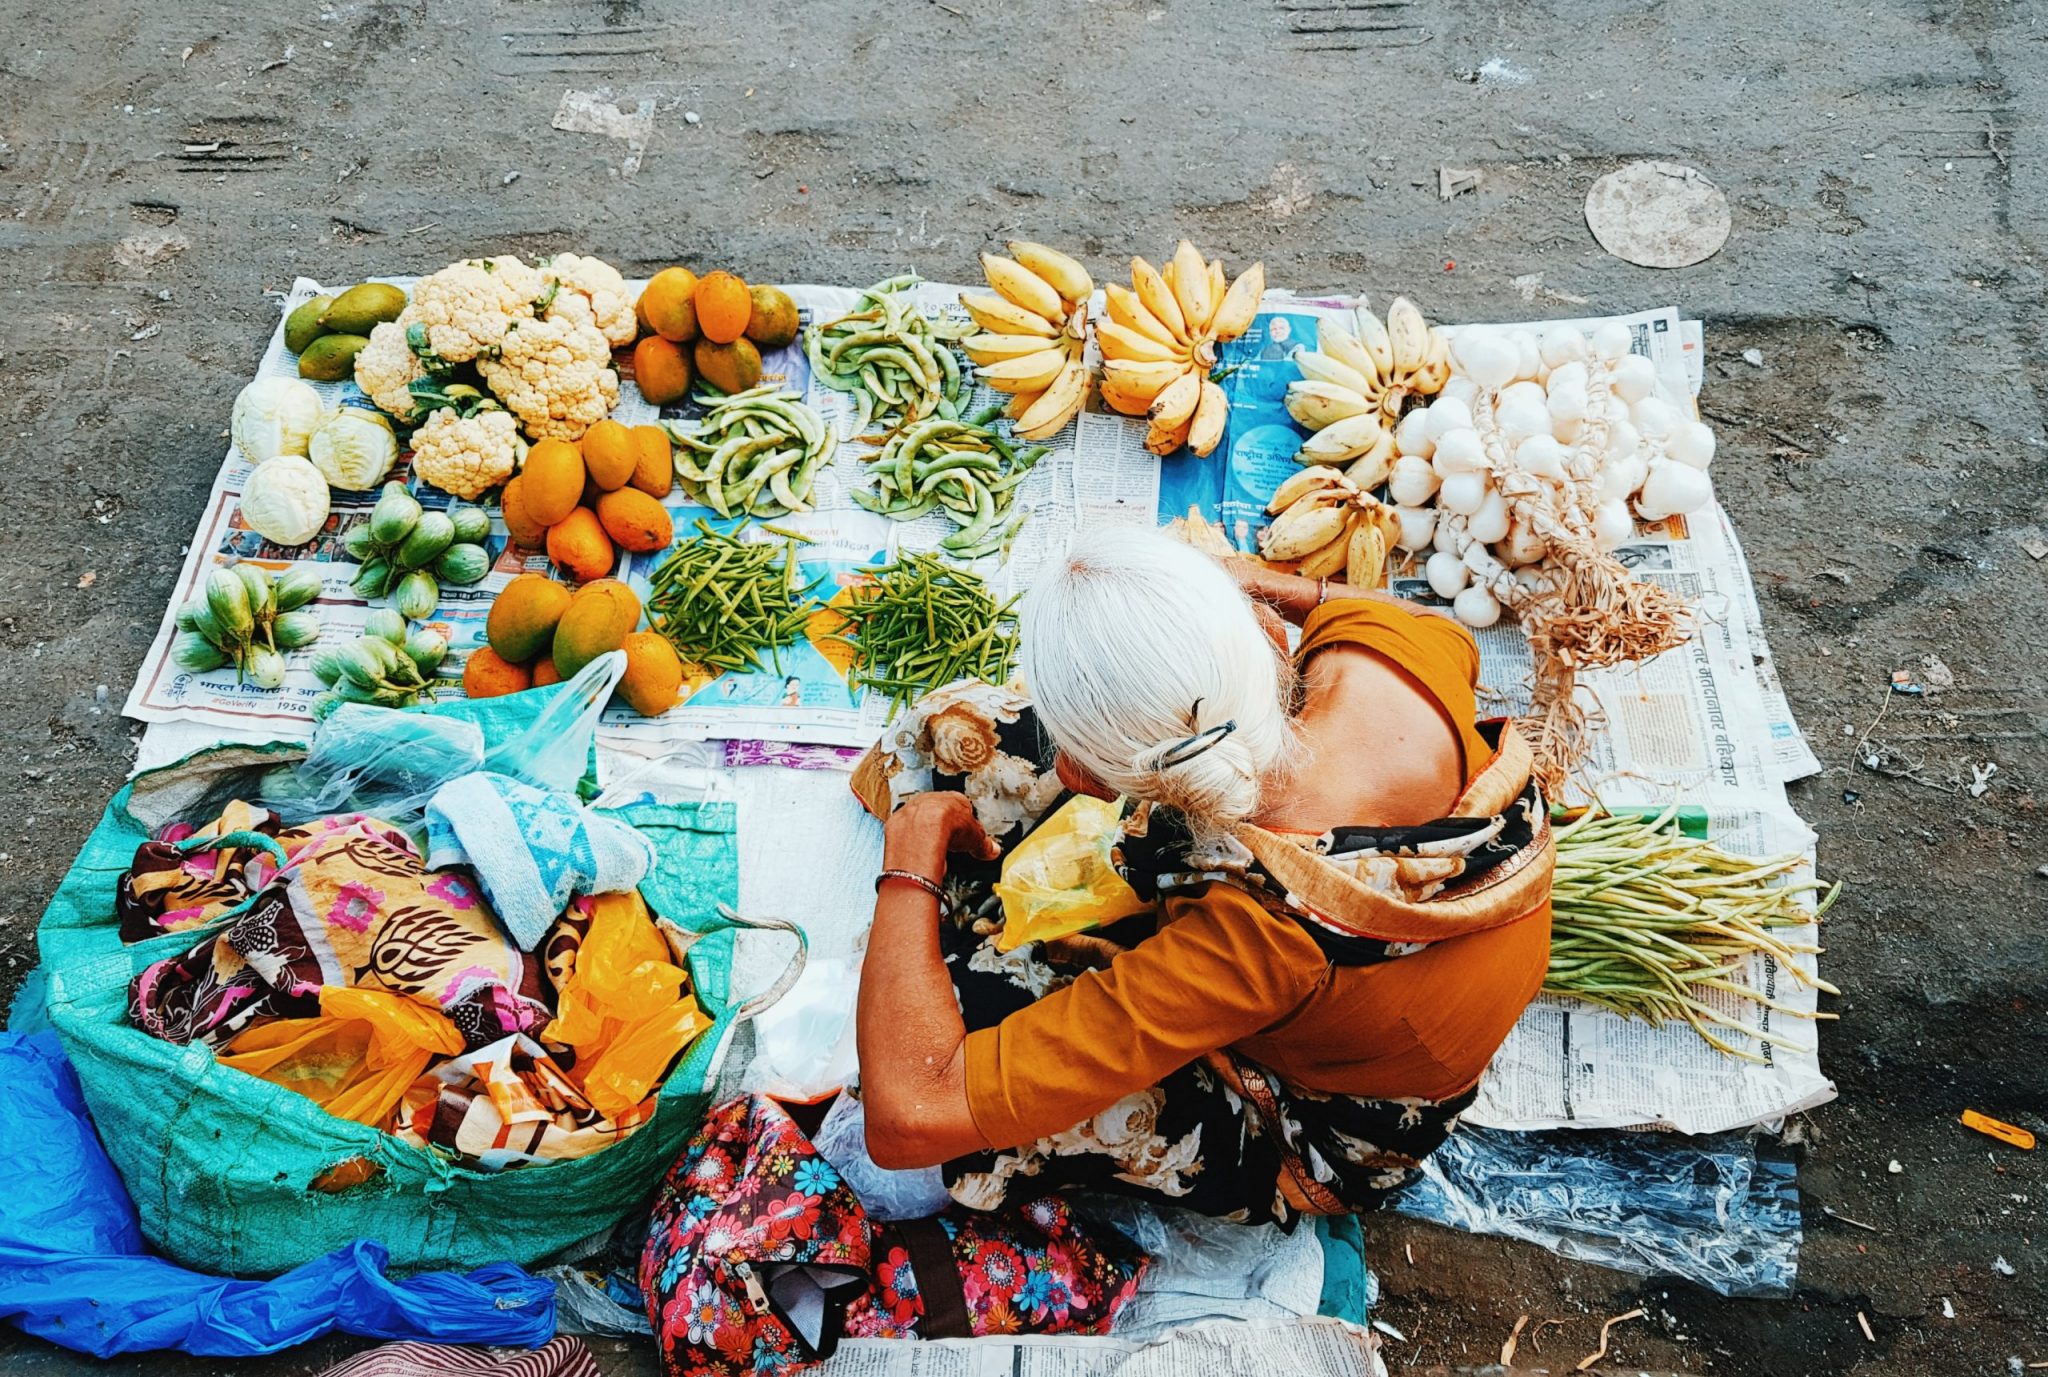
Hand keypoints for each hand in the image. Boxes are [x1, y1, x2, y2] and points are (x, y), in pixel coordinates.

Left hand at [883, 792, 998, 880]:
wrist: (923, 832)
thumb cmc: (950, 828)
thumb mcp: (976, 839)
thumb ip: (984, 844)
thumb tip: (992, 850)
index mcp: (953, 798)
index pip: (960, 807)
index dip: (962, 823)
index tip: (962, 835)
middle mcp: (931, 799)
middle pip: (937, 812)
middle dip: (941, 826)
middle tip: (946, 843)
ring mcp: (911, 809)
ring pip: (917, 819)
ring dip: (922, 832)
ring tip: (931, 850)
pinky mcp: (896, 822)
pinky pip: (902, 831)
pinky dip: (907, 841)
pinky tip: (914, 852)